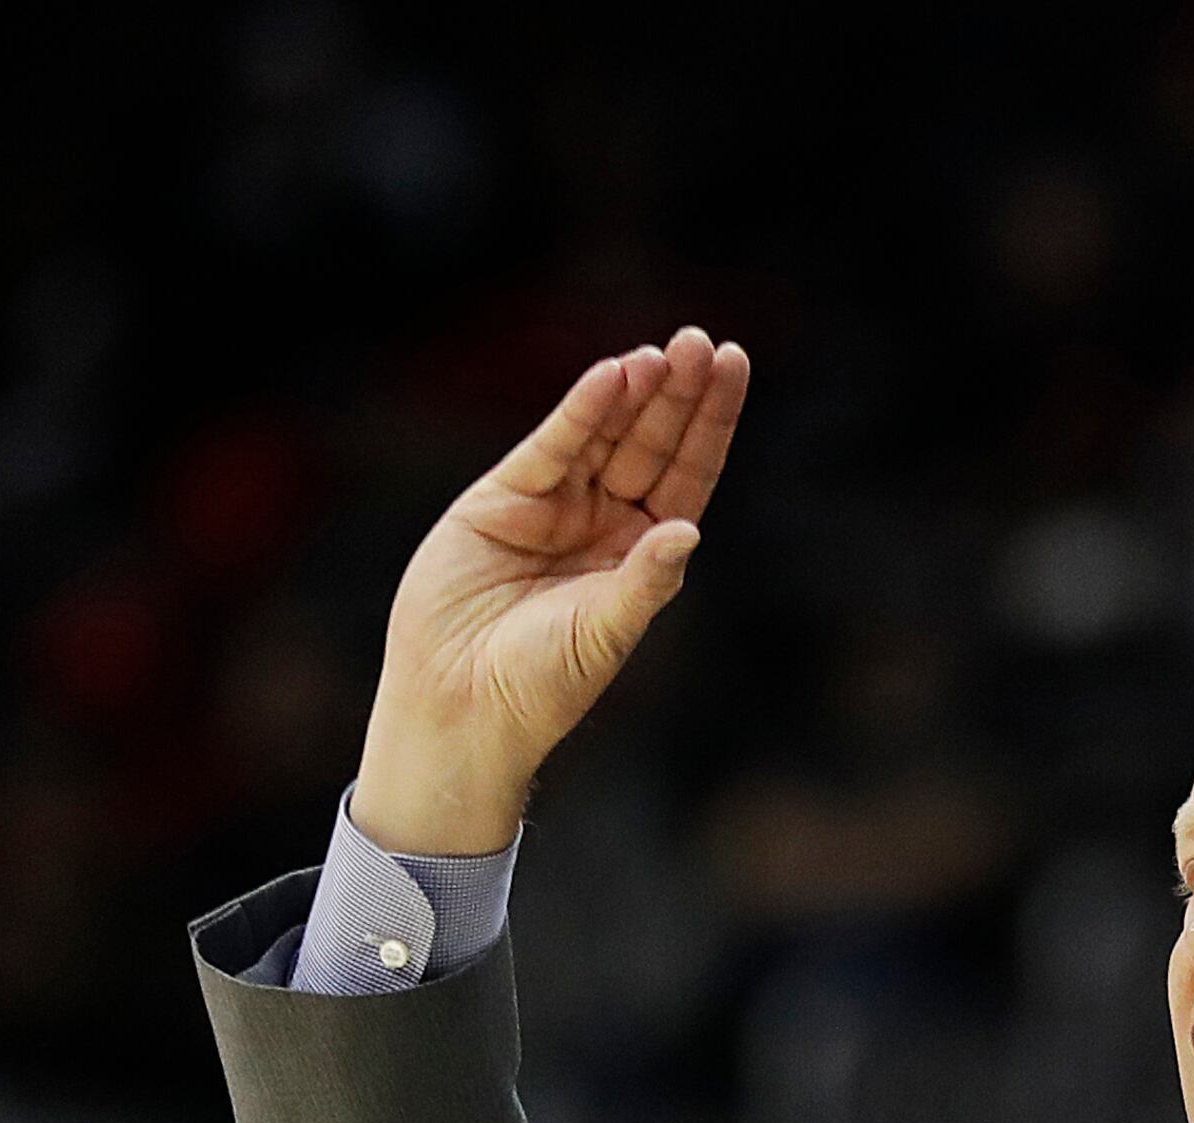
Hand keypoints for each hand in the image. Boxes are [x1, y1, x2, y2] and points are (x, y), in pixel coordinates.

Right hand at [350, 327, 749, 855]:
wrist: (461, 708)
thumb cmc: (542, 685)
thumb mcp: (606, 632)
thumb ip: (646, 580)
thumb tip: (689, 529)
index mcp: (642, 552)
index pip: (688, 472)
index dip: (710, 421)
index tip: (733, 364)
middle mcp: (603, 522)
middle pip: (650, 443)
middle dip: (676, 393)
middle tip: (699, 343)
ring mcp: (553, 507)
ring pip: (603, 435)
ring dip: (631, 392)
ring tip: (660, 353)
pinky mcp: (501, 500)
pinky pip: (550, 447)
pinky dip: (578, 412)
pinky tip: (609, 377)